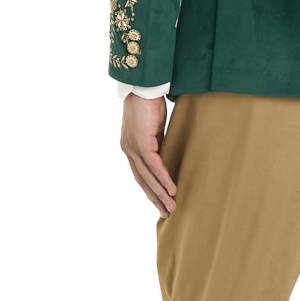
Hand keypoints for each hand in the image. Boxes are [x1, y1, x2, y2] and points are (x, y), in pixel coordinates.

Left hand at [121, 93, 177, 215]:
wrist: (143, 87)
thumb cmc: (150, 103)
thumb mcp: (154, 128)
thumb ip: (157, 143)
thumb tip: (167, 153)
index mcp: (130, 147)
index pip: (140, 174)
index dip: (150, 189)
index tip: (160, 202)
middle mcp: (128, 150)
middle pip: (142, 180)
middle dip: (154, 198)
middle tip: (166, 212)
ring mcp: (133, 148)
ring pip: (147, 177)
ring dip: (160, 194)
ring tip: (171, 206)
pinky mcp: (141, 143)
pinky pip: (154, 166)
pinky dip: (163, 179)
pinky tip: (171, 190)